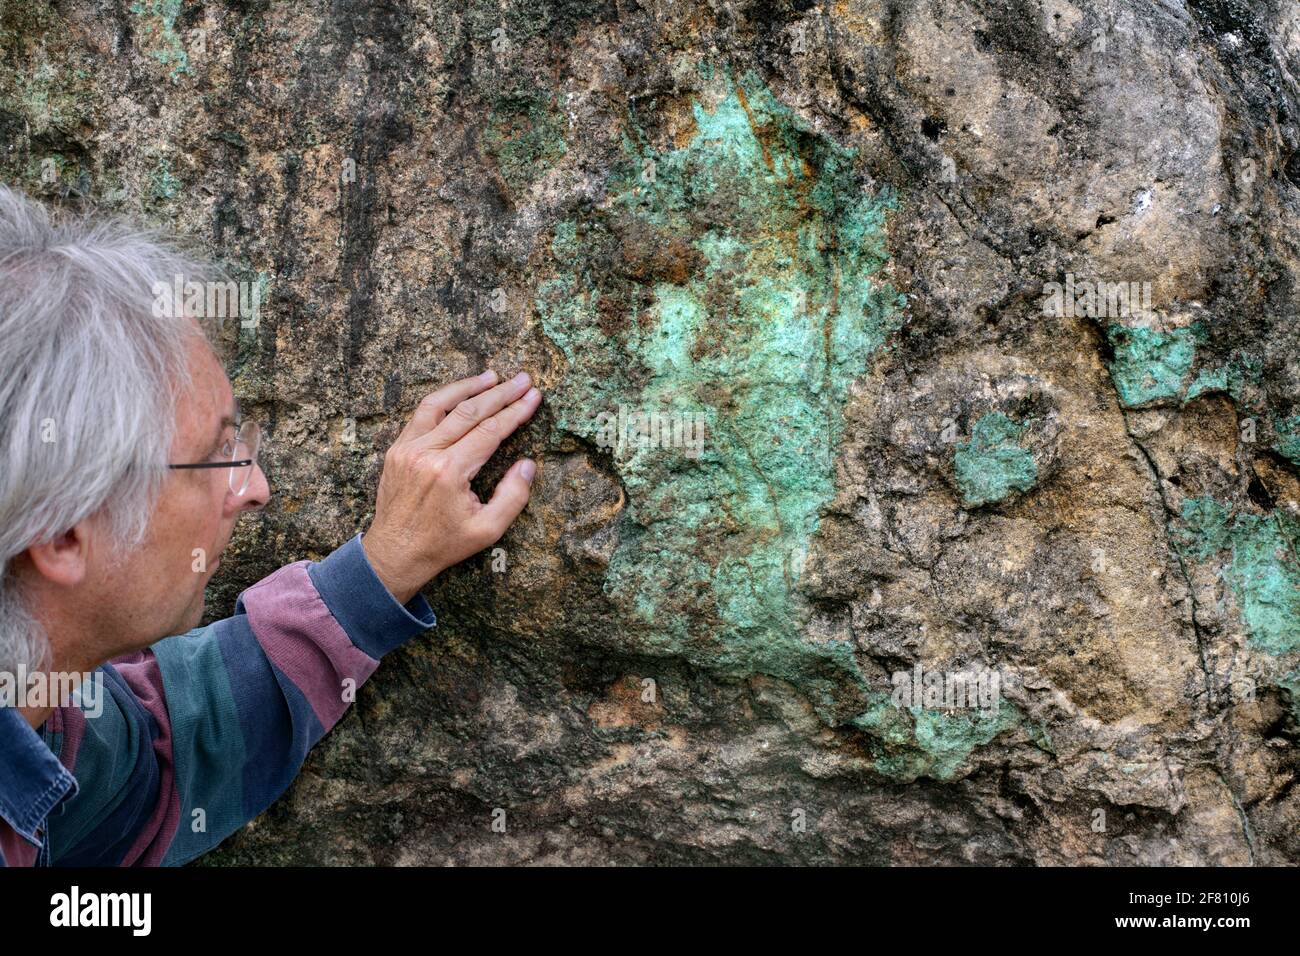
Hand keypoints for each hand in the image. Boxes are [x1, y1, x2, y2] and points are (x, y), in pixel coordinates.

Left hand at [361, 370, 541, 603]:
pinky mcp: (396, 450)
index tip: (534, 397)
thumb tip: (528, 465)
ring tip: (492, 376)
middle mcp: (427, 454)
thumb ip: (513, 497)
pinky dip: (442, 399)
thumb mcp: (487, 530)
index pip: (490, 431)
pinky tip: (459, 393)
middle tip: (523, 378)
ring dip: (468, 387)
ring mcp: (407, 449)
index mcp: (450, 472)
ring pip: (440, 404)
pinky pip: (421, 415)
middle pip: (469, 412)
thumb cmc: (443, 544)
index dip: (515, 412)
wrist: (395, 553)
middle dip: (500, 393)